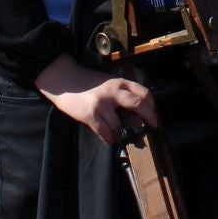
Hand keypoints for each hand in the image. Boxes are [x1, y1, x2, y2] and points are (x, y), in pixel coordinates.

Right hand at [37, 58, 158, 144]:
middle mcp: (113, 91)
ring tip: (124, 137)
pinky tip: (111, 140)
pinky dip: (110, 138)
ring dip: (123, 133)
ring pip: (120, 124)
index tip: (154, 115)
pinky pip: (105, 131)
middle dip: (149, 118)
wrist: (64, 79)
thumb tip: (136, 110)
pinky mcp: (90, 114)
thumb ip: (120, 91)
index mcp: (119, 82)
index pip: (143, 92)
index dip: (152, 105)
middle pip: (138, 105)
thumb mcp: (108, 81)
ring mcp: (101, 103)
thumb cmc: (86, 81)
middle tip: (151, 127)